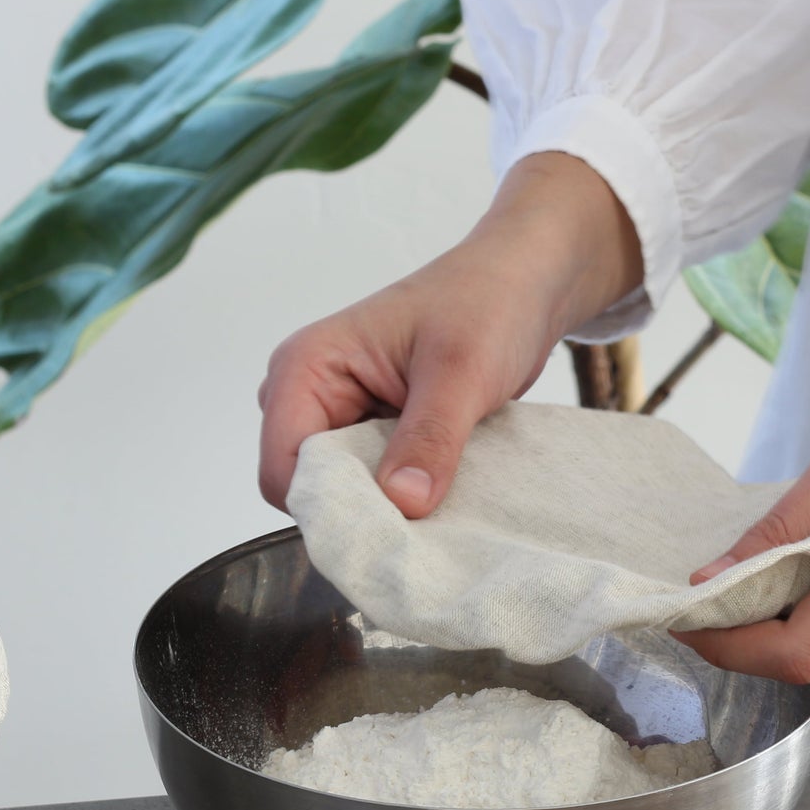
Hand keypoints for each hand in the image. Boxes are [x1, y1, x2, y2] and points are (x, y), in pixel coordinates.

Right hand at [257, 153, 642, 516]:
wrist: (525, 282)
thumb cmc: (487, 302)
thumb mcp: (461, 371)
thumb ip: (429, 439)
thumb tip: (402, 503)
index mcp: (305, 368)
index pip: (284, 470)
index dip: (331, 507)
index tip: (393, 527)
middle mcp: (309, 395)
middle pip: (310, 488)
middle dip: (363, 511)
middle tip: (427, 514)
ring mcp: (340, 416)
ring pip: (344, 492)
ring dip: (388, 506)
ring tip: (440, 496)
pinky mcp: (373, 432)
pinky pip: (374, 484)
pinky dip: (405, 496)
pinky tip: (442, 490)